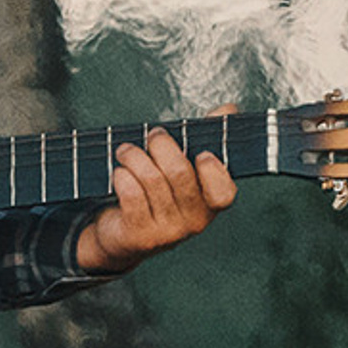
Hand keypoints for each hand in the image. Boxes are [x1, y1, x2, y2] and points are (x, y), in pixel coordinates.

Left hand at [74, 125, 236, 275]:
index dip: (214, 171)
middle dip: (161, 145)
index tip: (201, 153)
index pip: (224, 193)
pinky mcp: (140, 236)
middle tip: (152, 135)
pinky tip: (120, 173)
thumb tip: (228, 109)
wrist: (121, 238)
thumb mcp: (181, 169)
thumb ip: (205, 138)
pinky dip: (122, 176)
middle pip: (180, 174)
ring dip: (135, 156)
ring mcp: (167, 232)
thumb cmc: (155, 196)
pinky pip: (131, 194)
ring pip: (152, 180)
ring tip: (126, 150)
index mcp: (209, 205)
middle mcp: (193, 222)